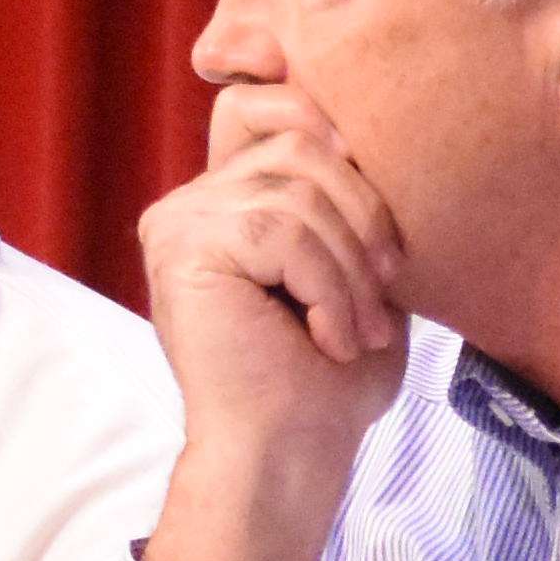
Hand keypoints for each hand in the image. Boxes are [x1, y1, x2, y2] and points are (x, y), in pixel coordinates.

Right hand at [132, 84, 415, 560]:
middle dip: (364, 213)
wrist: (288, 456)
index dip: (317, 112)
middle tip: (381, 292)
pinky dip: (327, 288)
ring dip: (350, 268)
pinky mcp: (183, 249)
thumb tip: (361, 127)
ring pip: (299, 189)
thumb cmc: (327, 379)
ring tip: (353, 331)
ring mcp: (178, 223)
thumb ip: (347, 199)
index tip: (362, 178)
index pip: (262, 104)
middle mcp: (188, 204)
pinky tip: (325, 337)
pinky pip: (282, 229)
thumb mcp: (354, 270)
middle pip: (298, 138)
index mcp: (223, 203)